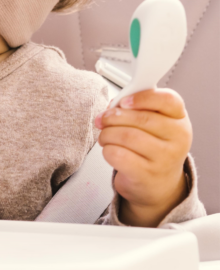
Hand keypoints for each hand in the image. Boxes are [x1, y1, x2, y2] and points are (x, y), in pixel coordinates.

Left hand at [94, 88, 191, 226]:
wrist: (158, 183)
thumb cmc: (151, 146)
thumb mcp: (153, 124)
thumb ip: (136, 109)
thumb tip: (113, 105)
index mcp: (179, 119)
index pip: (168, 100)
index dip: (142, 97)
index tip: (123, 101)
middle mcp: (178, 139)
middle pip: (140, 118)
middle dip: (113, 116)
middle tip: (102, 119)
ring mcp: (165, 158)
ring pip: (126, 136)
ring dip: (107, 133)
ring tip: (105, 136)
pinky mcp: (148, 174)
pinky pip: (118, 154)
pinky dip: (107, 149)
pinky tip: (109, 149)